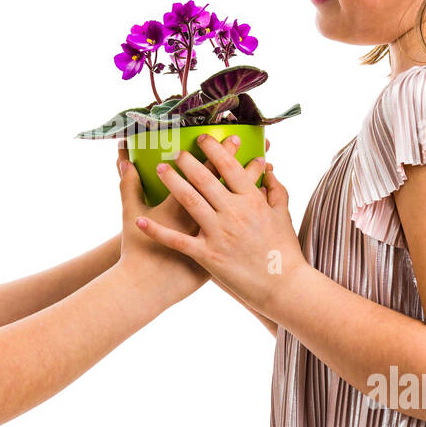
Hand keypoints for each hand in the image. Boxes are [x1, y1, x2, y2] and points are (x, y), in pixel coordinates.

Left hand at [133, 133, 303, 314]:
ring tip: (160, 169)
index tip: (202, 139)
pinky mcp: (208, 255)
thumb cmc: (285, 251)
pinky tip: (140, 221)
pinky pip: (177, 241)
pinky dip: (157, 231)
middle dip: (187, 162)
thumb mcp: (284, 216)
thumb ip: (276, 190)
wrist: (284, 287)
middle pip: (204, 179)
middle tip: (175, 152)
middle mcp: (234, 213)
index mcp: (252, 201)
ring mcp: (219, 234)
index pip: (229, 167)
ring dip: (172, 182)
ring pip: (189, 201)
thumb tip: (269, 170)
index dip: (214, 150)